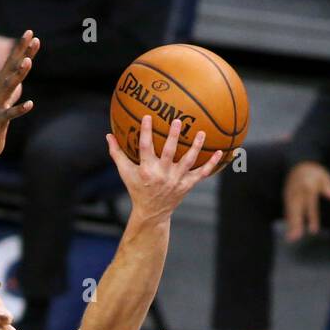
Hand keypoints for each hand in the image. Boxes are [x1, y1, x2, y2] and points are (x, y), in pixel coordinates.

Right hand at [0, 32, 40, 168]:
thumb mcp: (5, 107)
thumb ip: (11, 94)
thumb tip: (18, 86)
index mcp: (0, 89)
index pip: (12, 64)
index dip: (21, 49)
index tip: (31, 34)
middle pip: (10, 68)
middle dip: (21, 52)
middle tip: (31, 35)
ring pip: (8, 88)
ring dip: (18, 75)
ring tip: (28, 62)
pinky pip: (9, 114)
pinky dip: (19, 109)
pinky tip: (30, 104)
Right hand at [105, 115, 222, 222]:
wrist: (152, 213)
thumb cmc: (137, 189)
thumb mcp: (125, 173)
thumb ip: (117, 154)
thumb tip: (108, 135)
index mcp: (146, 170)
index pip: (145, 148)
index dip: (146, 132)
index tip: (148, 117)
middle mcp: (162, 174)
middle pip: (169, 152)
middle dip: (173, 137)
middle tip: (178, 121)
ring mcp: (176, 180)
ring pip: (188, 161)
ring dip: (196, 147)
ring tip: (201, 133)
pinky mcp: (187, 185)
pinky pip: (202, 173)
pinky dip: (212, 164)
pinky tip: (221, 152)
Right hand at [283, 161, 329, 240]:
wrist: (299, 164)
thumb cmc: (315, 173)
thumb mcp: (324, 178)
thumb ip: (329, 188)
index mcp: (308, 187)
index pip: (311, 205)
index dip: (312, 218)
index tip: (313, 231)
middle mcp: (297, 192)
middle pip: (297, 210)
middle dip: (296, 224)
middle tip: (295, 238)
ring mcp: (290, 195)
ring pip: (290, 212)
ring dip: (290, 226)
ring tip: (291, 239)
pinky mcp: (286, 198)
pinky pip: (287, 211)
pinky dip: (288, 221)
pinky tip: (290, 233)